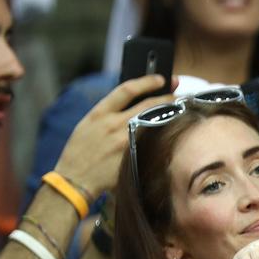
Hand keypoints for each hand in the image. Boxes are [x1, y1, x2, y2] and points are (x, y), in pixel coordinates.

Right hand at [54, 75, 178, 196]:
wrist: (75, 180)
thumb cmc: (80, 152)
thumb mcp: (89, 125)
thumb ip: (109, 114)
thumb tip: (134, 104)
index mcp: (99, 113)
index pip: (127, 89)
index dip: (147, 81)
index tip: (161, 79)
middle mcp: (113, 125)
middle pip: (148, 104)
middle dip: (167, 96)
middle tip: (179, 92)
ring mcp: (125, 141)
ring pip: (155, 122)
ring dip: (171, 114)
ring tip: (182, 109)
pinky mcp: (132, 157)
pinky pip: (153, 142)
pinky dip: (165, 134)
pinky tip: (175, 132)